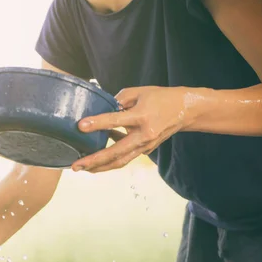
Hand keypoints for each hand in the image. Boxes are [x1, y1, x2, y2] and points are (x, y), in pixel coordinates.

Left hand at [73, 86, 196, 172]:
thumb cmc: (161, 98)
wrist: (186, 110)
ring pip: (120, 161)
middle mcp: (144, 135)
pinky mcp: (145, 150)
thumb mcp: (139, 92)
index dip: (97, 123)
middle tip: (76, 165)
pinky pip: (125, 157)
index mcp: (142, 116)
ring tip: (82, 168)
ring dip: (100, 166)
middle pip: (116, 153)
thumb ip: (119, 100)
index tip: (81, 126)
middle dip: (94, 160)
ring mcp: (145, 146)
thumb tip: (100, 109)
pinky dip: (110, 159)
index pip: (116, 120)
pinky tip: (97, 158)